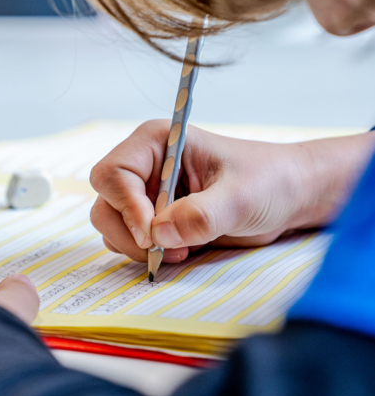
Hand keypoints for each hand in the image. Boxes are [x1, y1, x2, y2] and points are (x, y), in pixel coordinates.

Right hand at [90, 120, 373, 262]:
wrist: (289, 196)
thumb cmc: (270, 181)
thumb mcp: (241, 197)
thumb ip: (200, 215)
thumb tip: (158, 234)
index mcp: (156, 143)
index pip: (113, 174)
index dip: (126, 207)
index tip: (151, 235)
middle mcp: (144, 166)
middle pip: (106, 203)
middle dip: (130, 232)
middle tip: (164, 249)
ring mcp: (146, 193)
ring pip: (111, 224)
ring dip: (137, 246)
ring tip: (179, 250)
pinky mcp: (153, 217)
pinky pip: (128, 239)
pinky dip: (145, 252)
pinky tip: (179, 251)